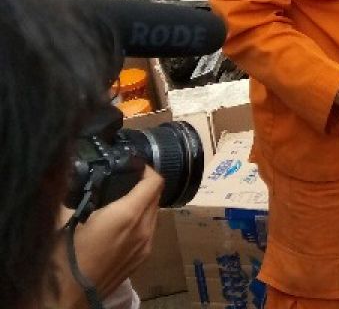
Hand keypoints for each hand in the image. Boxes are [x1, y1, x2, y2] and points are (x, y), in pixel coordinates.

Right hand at [54, 167, 163, 307]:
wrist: (67, 297)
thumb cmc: (64, 257)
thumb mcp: (63, 219)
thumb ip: (69, 193)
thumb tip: (61, 174)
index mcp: (128, 215)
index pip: (154, 182)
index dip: (147, 169)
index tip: (133, 165)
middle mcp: (144, 229)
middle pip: (156, 196)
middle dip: (144, 185)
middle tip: (125, 180)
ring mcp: (146, 246)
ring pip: (154, 214)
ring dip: (144, 204)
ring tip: (121, 201)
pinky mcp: (142, 259)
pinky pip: (149, 231)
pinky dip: (141, 221)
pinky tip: (121, 224)